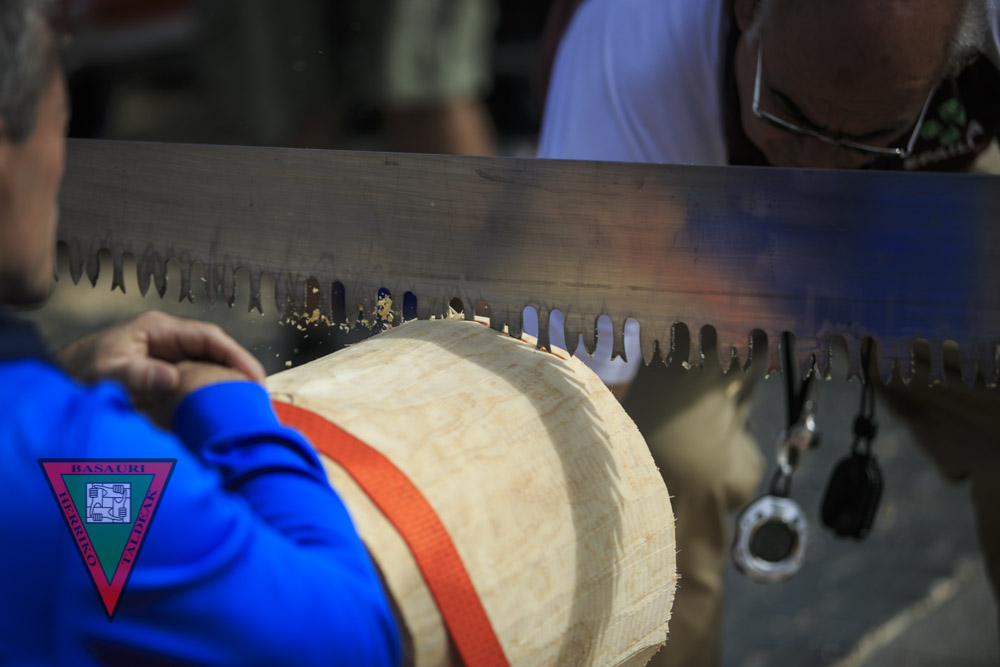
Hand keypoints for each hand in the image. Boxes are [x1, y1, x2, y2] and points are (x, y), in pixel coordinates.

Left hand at [56, 311, 265, 399]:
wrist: (58, 383)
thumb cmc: (79, 373)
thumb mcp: (106, 372)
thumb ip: (136, 374)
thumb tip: (169, 377)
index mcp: (159, 330)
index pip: (209, 336)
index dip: (236, 354)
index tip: (254, 376)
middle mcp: (168, 341)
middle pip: (215, 351)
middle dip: (239, 370)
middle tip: (260, 395)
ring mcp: (168, 358)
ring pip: (208, 366)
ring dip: (228, 383)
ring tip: (248, 405)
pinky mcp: (164, 376)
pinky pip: (196, 382)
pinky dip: (211, 394)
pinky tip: (223, 411)